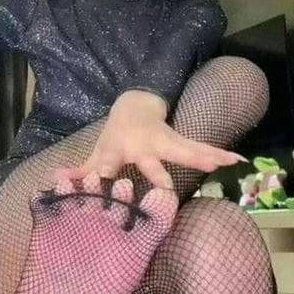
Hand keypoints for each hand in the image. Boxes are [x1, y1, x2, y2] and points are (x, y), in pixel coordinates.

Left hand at [57, 91, 246, 189]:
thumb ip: (81, 171)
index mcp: (118, 150)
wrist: (135, 106)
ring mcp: (164, 141)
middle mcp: (142, 146)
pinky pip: (202, 149)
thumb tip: (56, 183)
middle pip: (151, 160)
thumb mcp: (97, 152)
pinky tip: (238, 160)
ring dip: (202, 157)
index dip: (103, 174)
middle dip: (158, 172)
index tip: (101, 185)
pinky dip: (219, 154)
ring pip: (184, 150)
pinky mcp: (182, 141)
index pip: (108, 165)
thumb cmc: (116, 138)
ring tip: (223, 164)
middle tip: (168, 187)